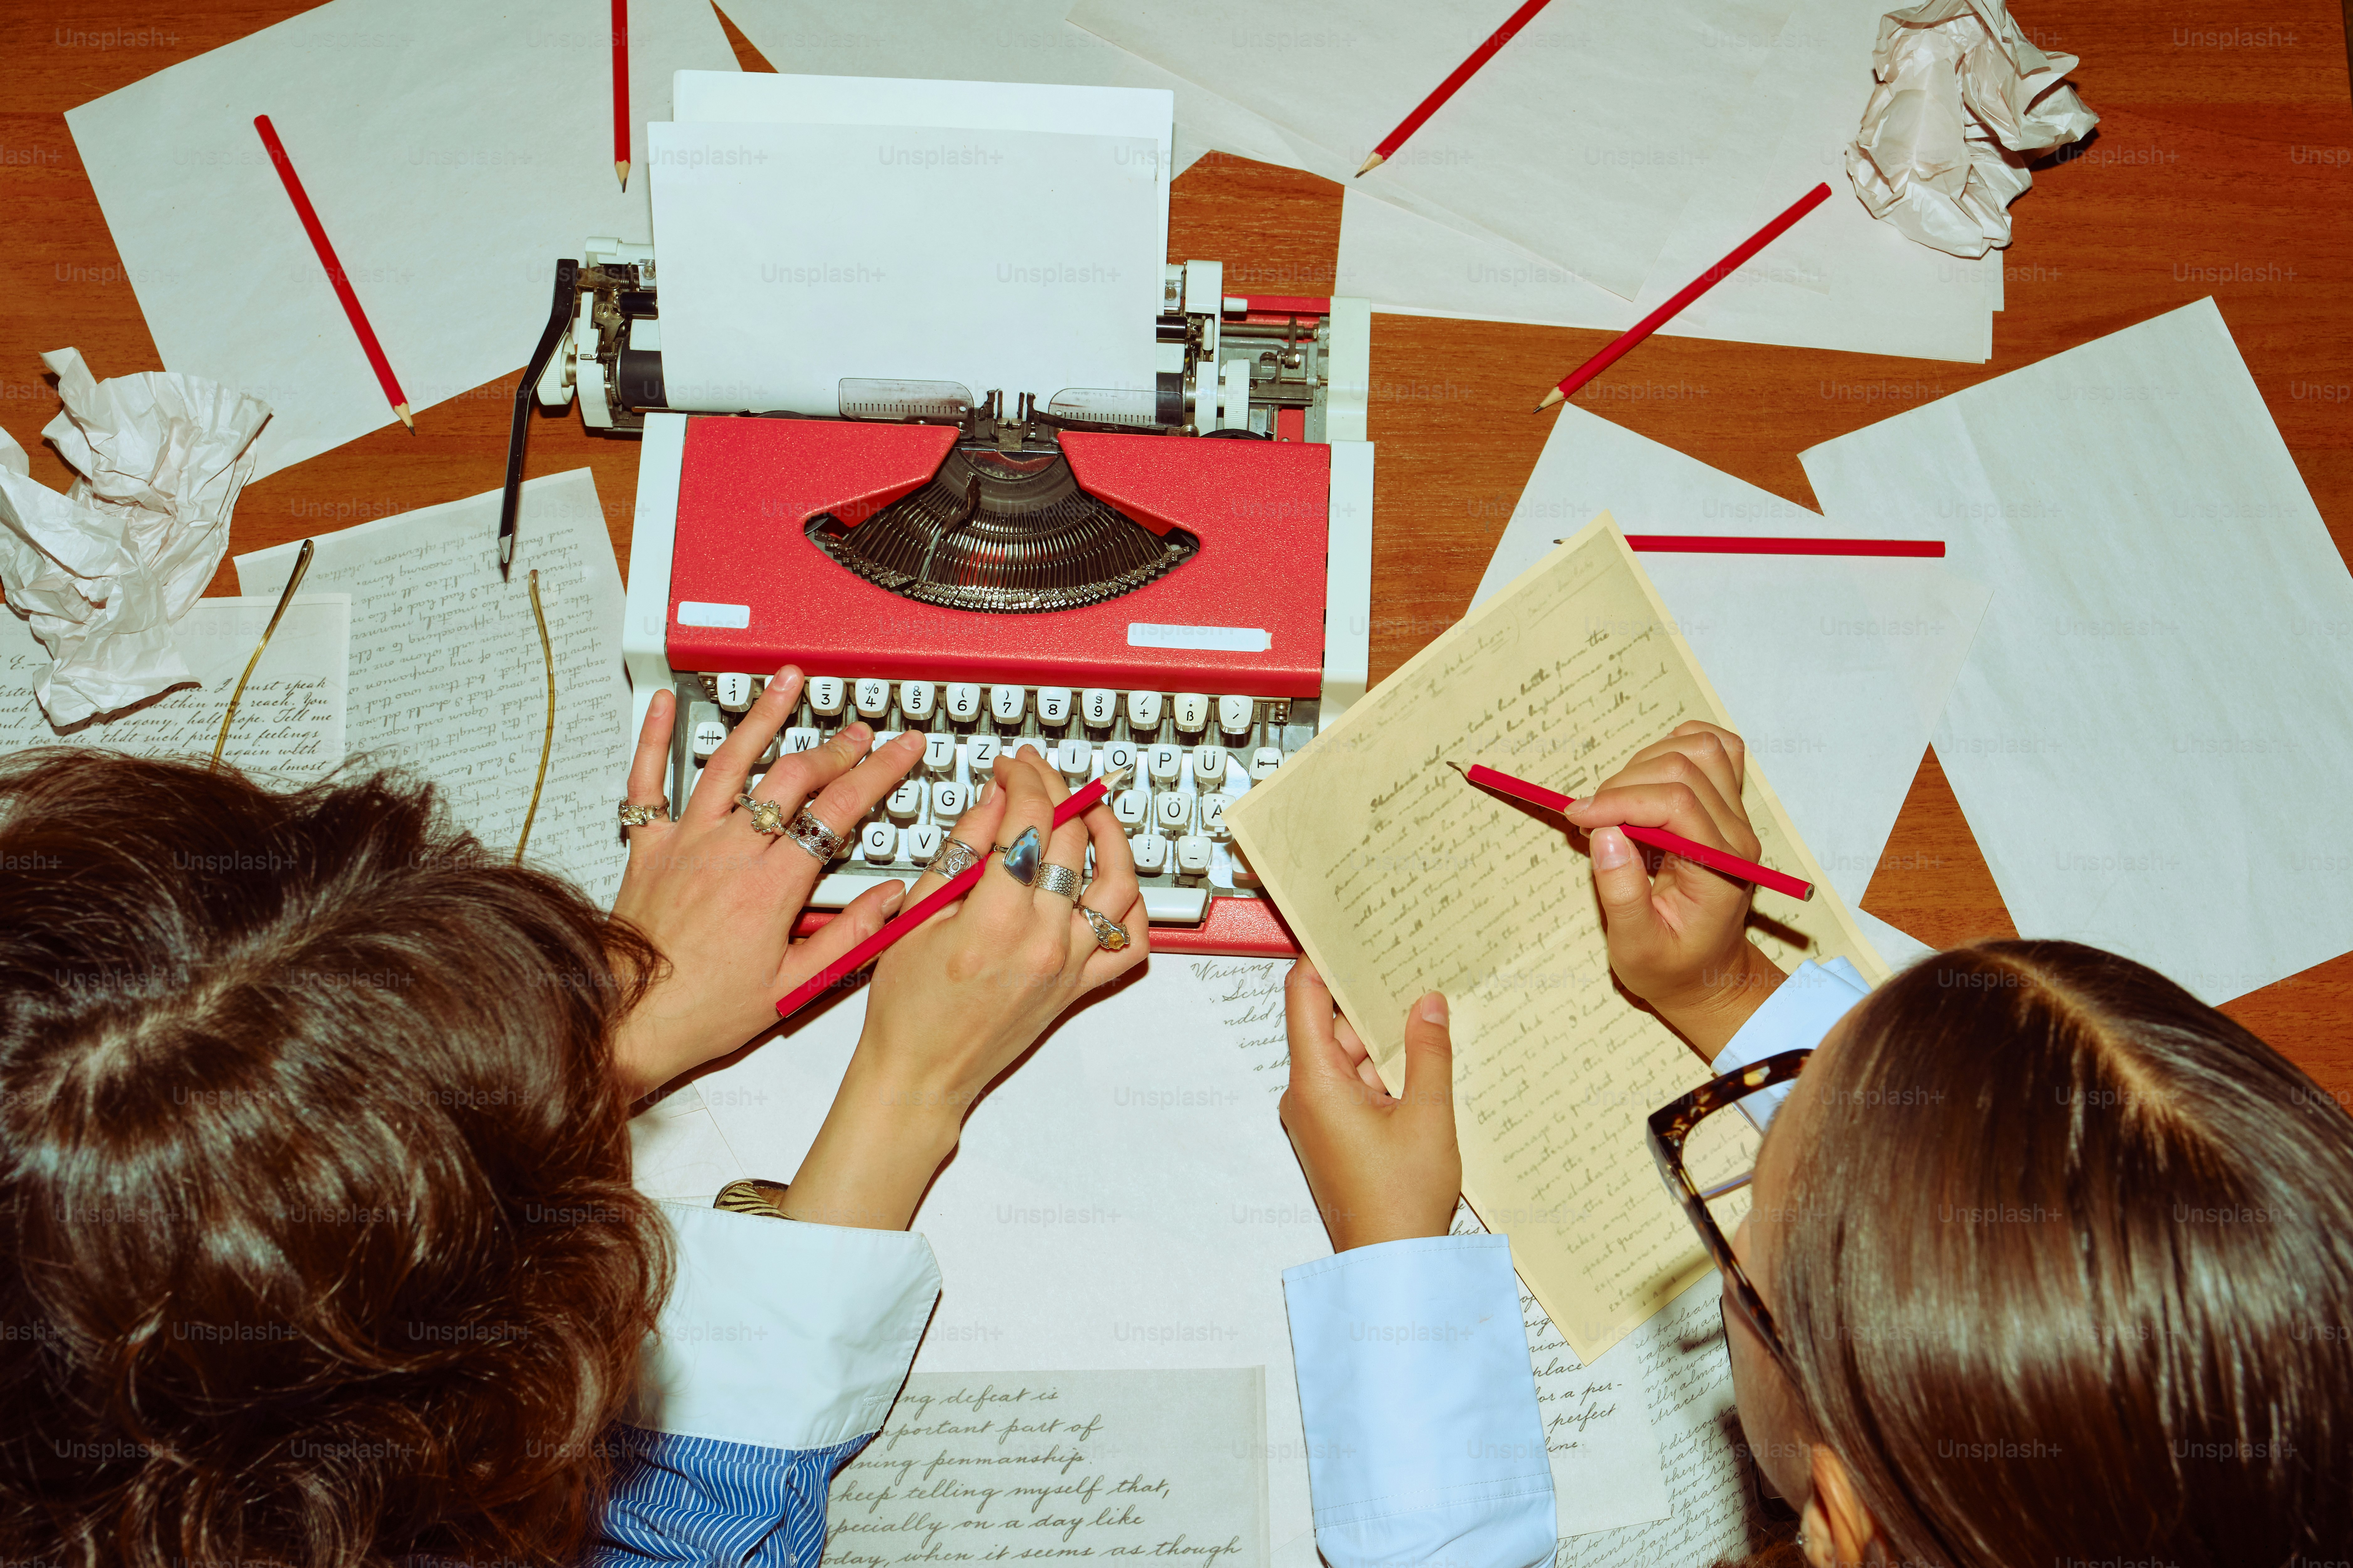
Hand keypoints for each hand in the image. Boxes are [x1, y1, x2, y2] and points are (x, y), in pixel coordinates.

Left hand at [607, 669, 927, 1096]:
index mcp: (772, 886)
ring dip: (761, 717)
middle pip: (792, 777)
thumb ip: (850, 936)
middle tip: (859, 730)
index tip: (902, 750)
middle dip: (835, 746)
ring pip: (728, 762)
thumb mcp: (794, 986)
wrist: (627, 1021)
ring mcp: (685, 842)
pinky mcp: (646, 848)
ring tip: (785, 682)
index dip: (879, 772)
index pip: (839, 810)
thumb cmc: (704, 1011)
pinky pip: (646, 782)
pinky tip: (661, 704)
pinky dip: (651, 738)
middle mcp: (730, 852)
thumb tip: (895, 898)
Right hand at [779, 745, 1148, 1229]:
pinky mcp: (1080, 989)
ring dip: (1111, 836)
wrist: (920, 1075)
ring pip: (1120, 885)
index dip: (1023, 780)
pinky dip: (1132, 906)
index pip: (1029, 824)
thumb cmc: (906, 1005)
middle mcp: (1043, 944)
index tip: (1012, 766)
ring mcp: (1070, 967)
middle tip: (1037, 776)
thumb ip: (962, 849)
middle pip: (1073, 841)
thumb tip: (995, 797)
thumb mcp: (917, 913)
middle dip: (1057, 792)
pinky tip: (1110, 880)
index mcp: (994, 922)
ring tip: (1090, 811)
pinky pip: (1132, 943)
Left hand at [1278, 960, 1460, 1251]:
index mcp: (1316, 1082)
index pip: (1304, 998)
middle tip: (1409, 966)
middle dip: (1369, 1002)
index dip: (1321, 960)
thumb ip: (1428, 1052)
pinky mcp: (1337, 1136)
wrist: (1392, 1264)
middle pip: (1331, 1027)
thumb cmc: (1401, 1198)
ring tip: (1428, 1013)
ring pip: (1349, 1058)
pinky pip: (1356, 1087)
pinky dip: (1384, 1074)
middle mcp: (1308, 1096)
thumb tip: (1427, 1002)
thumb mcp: (1427, 1115)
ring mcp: (1321, 1118)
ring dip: (1384, 1043)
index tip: (1342, 930)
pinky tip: (1423, 1064)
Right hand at [1562, 721, 1783, 1057]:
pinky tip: (1649, 776)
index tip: (1577, 816)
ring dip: (1647, 762)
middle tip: (1593, 819)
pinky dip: (1678, 746)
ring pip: (1700, 747)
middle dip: (1625, 784)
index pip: (1675, 802)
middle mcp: (1736, 835)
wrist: (1708, 975)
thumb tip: (1604, 832)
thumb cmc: (1671, 967)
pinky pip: (1717, 750)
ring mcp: (1736, 817)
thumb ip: (1621, 894)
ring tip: (1618, 802)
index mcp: (1719, 868)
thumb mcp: (1637, 947)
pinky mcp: (1727, 807)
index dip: (1619, 800)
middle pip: (1684, 768)